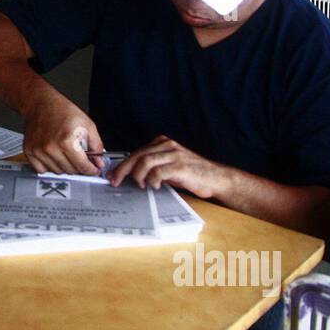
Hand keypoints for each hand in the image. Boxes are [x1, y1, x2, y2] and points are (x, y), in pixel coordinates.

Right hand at [19, 89, 103, 176]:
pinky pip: (42, 170)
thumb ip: (96, 145)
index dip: (91, 169)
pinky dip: (49, 166)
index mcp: (66, 141)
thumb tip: (99, 163)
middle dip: (78, 166)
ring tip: (65, 152)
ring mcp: (38, 151)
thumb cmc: (62, 111)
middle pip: (70, 171)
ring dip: (64, 166)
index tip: (93, 169)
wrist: (40, 103)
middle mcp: (51, 147)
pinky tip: (54, 156)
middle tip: (79, 156)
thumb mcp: (87, 124)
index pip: (82, 166)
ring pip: (57, 171)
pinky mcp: (29, 152)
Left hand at [109, 136, 232, 199]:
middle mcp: (167, 145)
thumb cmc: (192, 174)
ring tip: (141, 185)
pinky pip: (158, 172)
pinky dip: (152, 180)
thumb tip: (130, 174)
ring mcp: (174, 154)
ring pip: (145, 162)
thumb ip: (152, 167)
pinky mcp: (180, 166)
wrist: (216, 178)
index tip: (113, 175)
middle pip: (137, 155)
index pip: (136, 152)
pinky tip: (156, 186)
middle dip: (123, 170)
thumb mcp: (169, 166)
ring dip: (138, 176)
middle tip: (116, 181)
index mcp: (162, 143)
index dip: (122, 165)